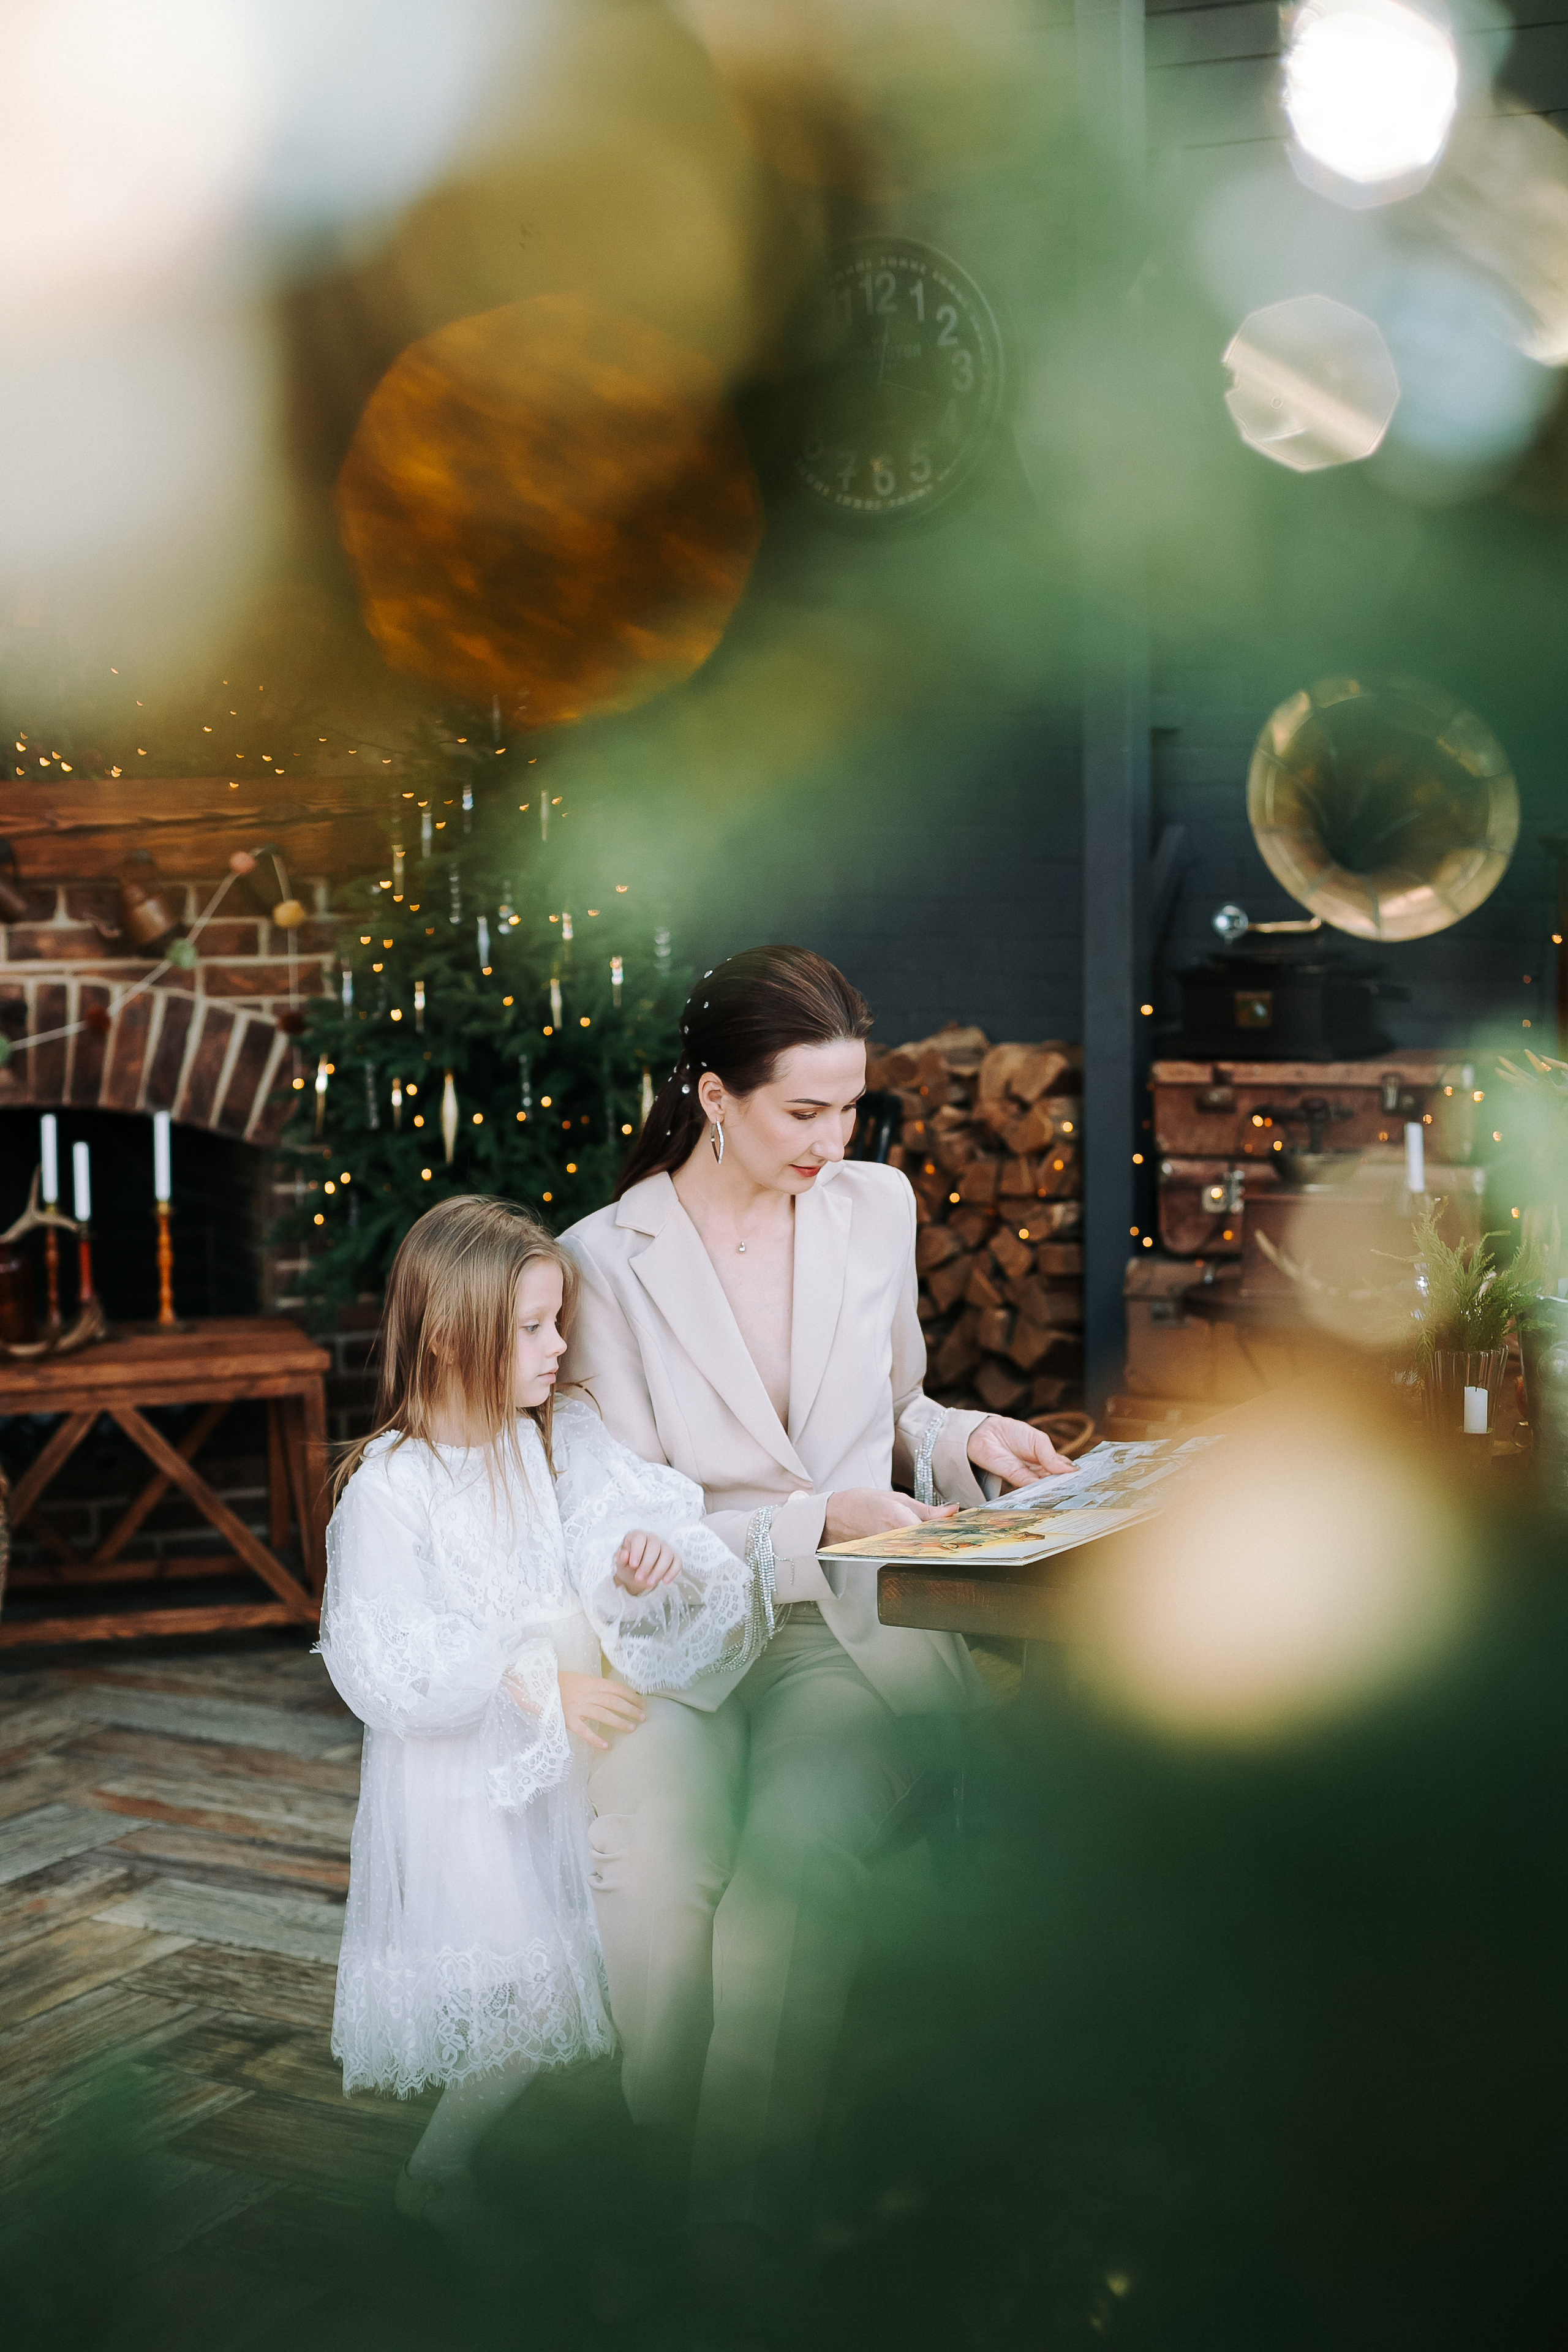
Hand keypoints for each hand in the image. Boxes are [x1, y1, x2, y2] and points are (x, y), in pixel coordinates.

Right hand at [558, 1670, 644, 1751]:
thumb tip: (614, 1694)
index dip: (631, 1696)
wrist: (534, 1685)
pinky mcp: (567, 1719)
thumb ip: (595, 1687)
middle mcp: (586, 1694)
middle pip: (613, 1701)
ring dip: (619, 1722)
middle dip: (630, 1709)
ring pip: (603, 1714)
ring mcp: (577, 1707)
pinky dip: (595, 1739)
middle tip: (643, 1717)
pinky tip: (606, 1745)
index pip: (616, 1688)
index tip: (642, 1703)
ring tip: (632, 1728)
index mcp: (591, 1682)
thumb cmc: (559, 1683)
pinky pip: (583, 1730)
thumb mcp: (579, 1679)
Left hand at [613, 1530, 681, 1591]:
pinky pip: (677, 1562)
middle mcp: (652, 1539)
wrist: (636, 1574)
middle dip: (647, 1564)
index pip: (640, 1538)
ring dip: (659, 1570)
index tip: (633, 1565)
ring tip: (650, 1583)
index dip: (637, 1551)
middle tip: (639, 1578)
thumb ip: (620, 1558)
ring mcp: (664, 1547)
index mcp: (637, 1536)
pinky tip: (665, 1581)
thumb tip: (624, 1554)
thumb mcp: (620, 1564)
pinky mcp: (673, 1557)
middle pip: (654, 1546)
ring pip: (667, 1554)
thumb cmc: (628, 1566)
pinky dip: (672, 1572)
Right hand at [822, 1487, 958, 1545]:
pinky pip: (911, 1558)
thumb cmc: (866, 1504)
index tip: (965, 1537)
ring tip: (952, 1547)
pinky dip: (924, 1554)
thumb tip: (953, 1510)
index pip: (929, 1532)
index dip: (948, 1536)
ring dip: (936, 1551)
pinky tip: (934, 1551)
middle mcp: (892, 1537)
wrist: (838, 1518)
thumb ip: (928, 1510)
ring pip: (920, 1554)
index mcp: (896, 1517)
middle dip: (946, 1545)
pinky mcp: (888, 1558)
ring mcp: (889, 1550)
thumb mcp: (899, 1499)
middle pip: (927, 1546)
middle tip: (965, 1544)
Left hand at [967, 1415, 1075, 1487]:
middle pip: (1057, 1482)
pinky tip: (1049, 1493)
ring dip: (1055, 1491)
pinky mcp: (1015, 1481)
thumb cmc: (1012, 1432)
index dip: (1075, 1476)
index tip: (1087, 1482)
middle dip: (1067, 1487)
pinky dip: (1039, 1492)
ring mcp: (1028, 1478)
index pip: (1065, 1471)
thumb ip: (1051, 1456)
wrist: (985, 1433)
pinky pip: (1030, 1489)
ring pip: (1045, 1488)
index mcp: (1048, 1459)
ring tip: (1067, 1493)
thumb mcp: (1038, 1440)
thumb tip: (1071, 1470)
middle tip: (1080, 1492)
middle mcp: (1040, 1472)